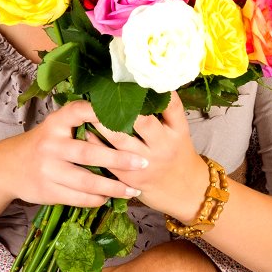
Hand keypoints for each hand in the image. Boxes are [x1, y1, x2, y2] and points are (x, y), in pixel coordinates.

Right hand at [0, 99, 147, 206]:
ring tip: (133, 190)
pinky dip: (97, 199)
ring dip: (113, 187)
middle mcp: (50, 144)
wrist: (8, 167)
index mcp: (55, 123)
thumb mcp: (56, 126)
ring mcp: (47, 169)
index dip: (100, 113)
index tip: (127, 116)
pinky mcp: (47, 191)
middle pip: (88, 153)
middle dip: (119, 160)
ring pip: (86, 181)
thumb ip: (81, 122)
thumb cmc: (45, 142)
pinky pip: (77, 198)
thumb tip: (123, 117)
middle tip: (144, 163)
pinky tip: (110, 198)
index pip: (78, 112)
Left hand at [90, 93, 209, 220]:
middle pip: (143, 122)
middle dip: (123, 107)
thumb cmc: (178, 155)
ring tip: (89, 109)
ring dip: (102, 123)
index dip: (157, 91)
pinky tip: (86, 132)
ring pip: (121, 140)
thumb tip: (146, 84)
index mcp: (178, 132)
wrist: (185, 192)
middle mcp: (164, 146)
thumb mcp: (180, 133)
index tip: (137, 78)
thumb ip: (168, 112)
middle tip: (105, 91)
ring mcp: (146, 163)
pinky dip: (96, 144)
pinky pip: (110, 159)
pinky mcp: (131, 178)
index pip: (171, 106)